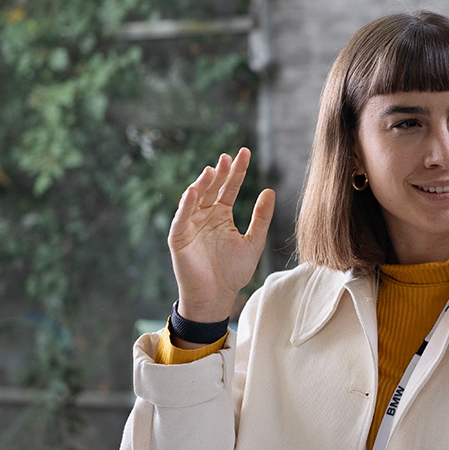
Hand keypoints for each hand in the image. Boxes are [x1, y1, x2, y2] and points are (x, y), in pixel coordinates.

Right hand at [168, 147, 274, 324]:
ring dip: (202, 183)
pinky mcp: (179, 238)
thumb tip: (270, 190)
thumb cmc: (233, 272)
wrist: (217, 297)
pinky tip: (193, 191)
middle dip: (220, 172)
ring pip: (195, 198)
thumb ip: (261, 218)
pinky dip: (186, 204)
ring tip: (212, 170)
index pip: (229, 187)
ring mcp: (190, 225)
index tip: (245, 152)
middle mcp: (205, 216)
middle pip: (212, 188)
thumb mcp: (253, 242)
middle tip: (229, 157)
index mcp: (222, 215)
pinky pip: (181, 218)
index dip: (237, 171)